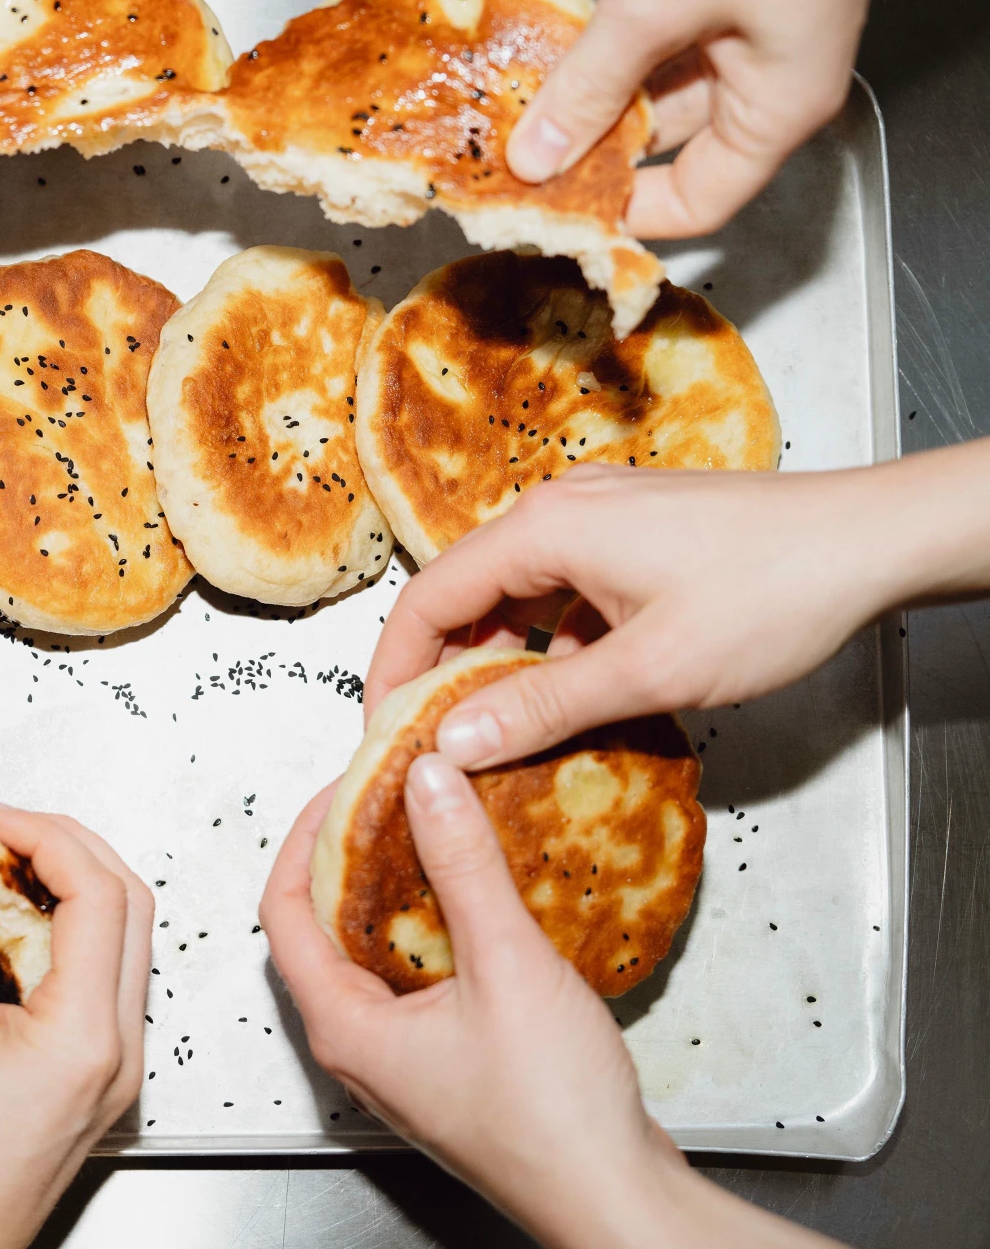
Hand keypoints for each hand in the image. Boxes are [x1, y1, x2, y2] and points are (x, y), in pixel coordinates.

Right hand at [0, 801, 154, 1248]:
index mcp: (87, 1036)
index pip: (100, 896)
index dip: (47, 834)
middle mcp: (122, 1046)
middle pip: (130, 905)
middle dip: (67, 845)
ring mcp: (119, 1060)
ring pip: (124, 936)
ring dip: (71, 882)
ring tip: (1, 858)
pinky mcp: (101, 1069)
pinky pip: (103, 973)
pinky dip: (66, 927)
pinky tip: (14, 913)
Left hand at [261, 763, 839, 1248]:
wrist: (614, 1198)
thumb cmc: (553, 1121)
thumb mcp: (505, 966)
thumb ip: (464, 866)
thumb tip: (427, 785)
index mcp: (344, 1026)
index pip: (284, 909)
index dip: (307, 836)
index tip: (346, 786)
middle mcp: (361, 1044)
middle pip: (325, 924)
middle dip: (356, 853)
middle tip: (394, 796)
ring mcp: (403, 1055)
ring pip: (378, 949)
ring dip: (402, 886)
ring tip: (438, 828)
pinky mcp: (447, 1059)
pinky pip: (422, 974)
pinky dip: (439, 925)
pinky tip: (481, 894)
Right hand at [363, 460, 940, 770]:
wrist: (873, 541)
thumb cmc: (773, 590)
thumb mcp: (647, 669)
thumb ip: (541, 707)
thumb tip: (452, 743)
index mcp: (545, 528)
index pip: (427, 599)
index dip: (392, 669)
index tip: (380, 730)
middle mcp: (561, 510)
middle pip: (465, 594)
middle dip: (441, 669)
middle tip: (429, 740)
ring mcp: (601, 518)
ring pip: (517, 597)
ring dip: (500, 661)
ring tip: (493, 731)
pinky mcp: (635, 537)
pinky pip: (562, 593)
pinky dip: (551, 646)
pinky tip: (569, 697)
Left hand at [506, 0, 867, 236]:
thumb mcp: (658, 9)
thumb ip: (591, 86)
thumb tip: (535, 156)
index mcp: (778, 105)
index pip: (698, 202)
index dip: (624, 214)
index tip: (552, 211)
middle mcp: (764, 72)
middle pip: (662, 138)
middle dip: (588, 139)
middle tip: (514, 148)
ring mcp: (741, 22)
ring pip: (648, 77)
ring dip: (586, 82)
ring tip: (517, 89)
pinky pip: (648, 28)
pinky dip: (600, 35)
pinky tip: (549, 31)